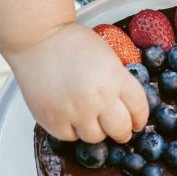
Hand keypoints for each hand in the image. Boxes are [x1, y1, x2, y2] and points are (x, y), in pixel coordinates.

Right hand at [6, 22, 148, 142]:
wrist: (36, 37)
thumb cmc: (71, 43)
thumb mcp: (108, 57)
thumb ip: (119, 83)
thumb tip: (128, 108)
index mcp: (115, 77)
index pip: (139, 109)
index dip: (140, 119)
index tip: (136, 123)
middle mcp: (98, 96)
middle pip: (121, 130)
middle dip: (122, 132)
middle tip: (118, 130)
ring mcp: (75, 110)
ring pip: (96, 138)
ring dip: (95, 130)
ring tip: (88, 116)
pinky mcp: (53, 120)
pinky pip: (70, 137)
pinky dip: (71, 129)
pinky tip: (68, 114)